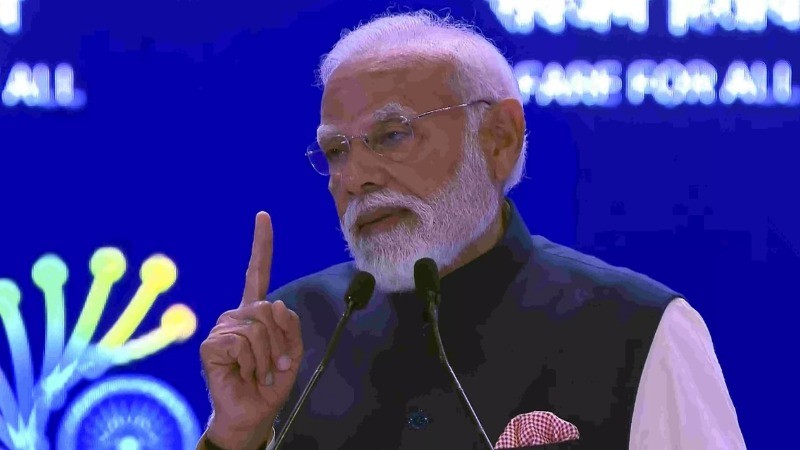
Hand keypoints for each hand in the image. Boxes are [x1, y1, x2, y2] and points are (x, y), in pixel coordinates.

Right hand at [199, 212, 302, 449]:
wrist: (253, 412)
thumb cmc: (270, 382)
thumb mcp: (291, 352)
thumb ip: (289, 326)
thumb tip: (274, 304)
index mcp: (255, 312)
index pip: (257, 273)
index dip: (261, 245)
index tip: (263, 216)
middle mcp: (236, 315)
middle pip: (268, 309)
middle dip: (279, 342)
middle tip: (273, 366)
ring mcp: (221, 328)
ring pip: (257, 328)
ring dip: (266, 357)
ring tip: (258, 372)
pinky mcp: (211, 344)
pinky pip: (241, 342)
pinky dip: (250, 362)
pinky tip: (242, 372)